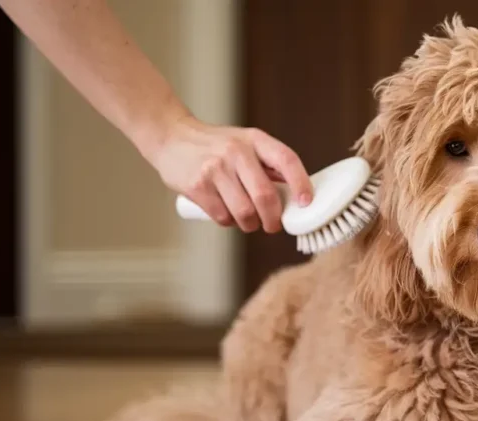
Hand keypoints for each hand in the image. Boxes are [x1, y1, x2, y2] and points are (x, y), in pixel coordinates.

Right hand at [149, 115, 313, 232]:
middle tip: (273, 225)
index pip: (286, 160)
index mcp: (255, 140)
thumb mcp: (247, 144)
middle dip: (273, 219)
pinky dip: (229, 222)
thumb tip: (297, 196)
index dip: (301, 183)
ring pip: (245, 213)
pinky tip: (226, 213)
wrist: (172, 138)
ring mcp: (215, 169)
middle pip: (265, 196)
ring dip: (250, 225)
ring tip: (248, 220)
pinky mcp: (197, 186)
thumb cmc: (216, 146)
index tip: (306, 203)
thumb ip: (270, 166)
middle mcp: (236, 151)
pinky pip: (223, 217)